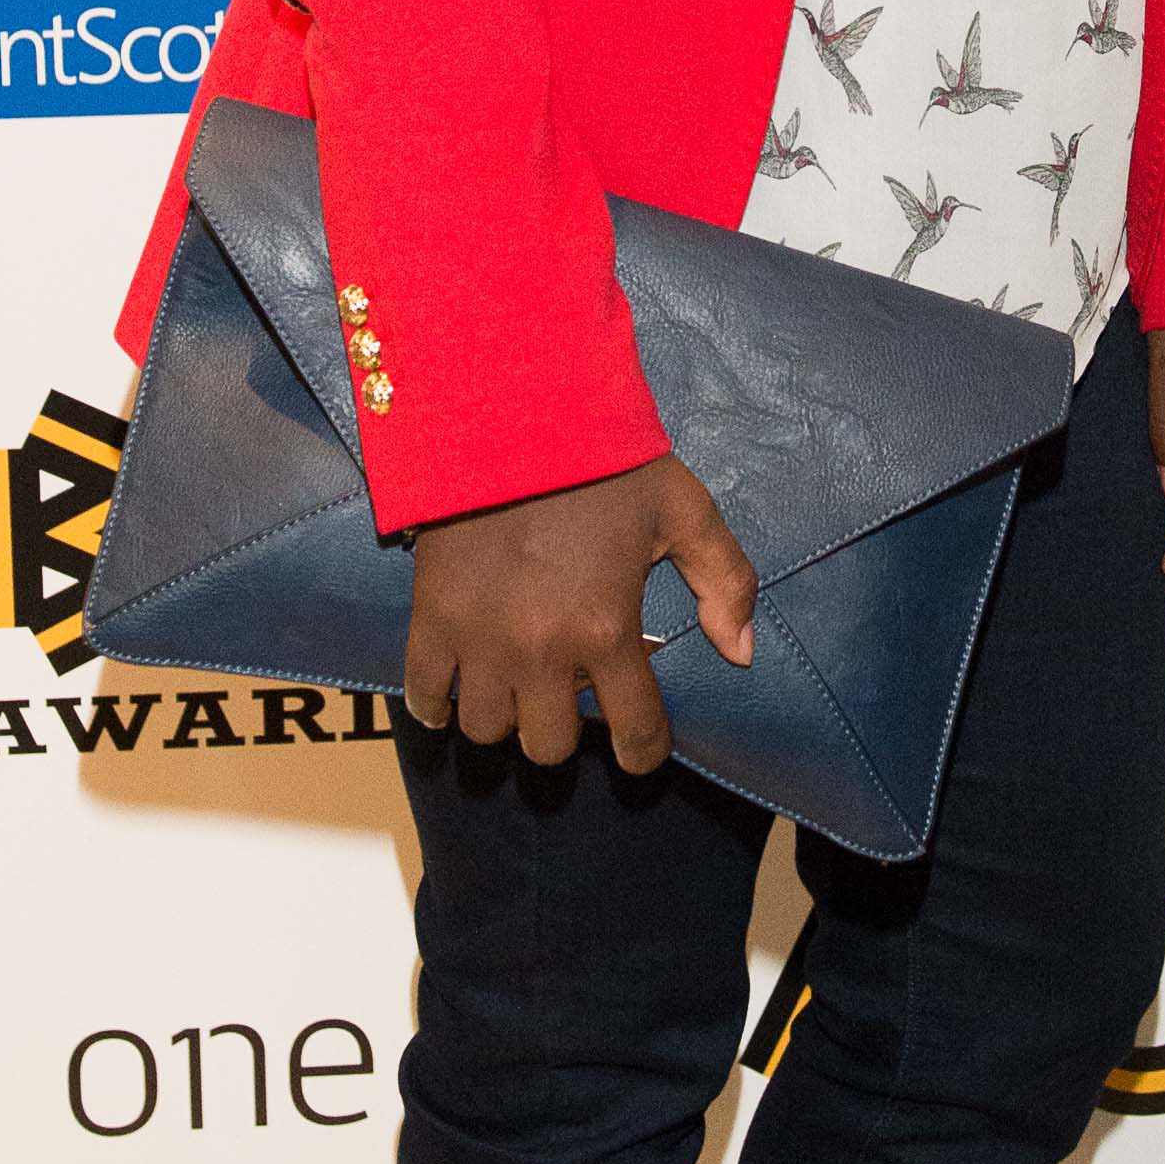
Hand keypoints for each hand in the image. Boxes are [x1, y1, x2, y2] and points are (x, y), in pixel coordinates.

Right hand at [405, 454, 756, 769]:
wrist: (512, 410)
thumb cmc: (603, 460)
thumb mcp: (684, 508)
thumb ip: (726, 580)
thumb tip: (740, 651)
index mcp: (607, 628)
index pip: (634, 729)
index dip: (643, 752)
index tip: (639, 752)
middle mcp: (542, 648)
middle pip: (549, 746)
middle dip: (565, 736)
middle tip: (569, 706)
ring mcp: (481, 638)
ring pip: (487, 730)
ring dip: (506, 721)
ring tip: (515, 696)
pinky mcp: (431, 615)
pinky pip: (424, 692)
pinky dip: (435, 707)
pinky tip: (452, 701)